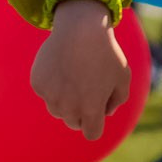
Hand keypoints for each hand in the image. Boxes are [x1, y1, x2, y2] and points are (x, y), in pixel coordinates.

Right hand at [29, 0, 130, 139]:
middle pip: (73, 122)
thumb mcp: (122, 77)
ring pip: (57, 110)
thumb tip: (105, 112)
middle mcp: (68, 107)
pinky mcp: (38, 84)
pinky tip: (61, 67)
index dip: (96, 123)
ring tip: (74, 77)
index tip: (97, 109)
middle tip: (86, 87)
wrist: (80, 28)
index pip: (91, 133)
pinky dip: (52, 85)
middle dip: (81, 111)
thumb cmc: (106, 52)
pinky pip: (46, 93)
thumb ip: (117, 100)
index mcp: (91, 109)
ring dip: (65, 101)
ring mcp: (50, 96)